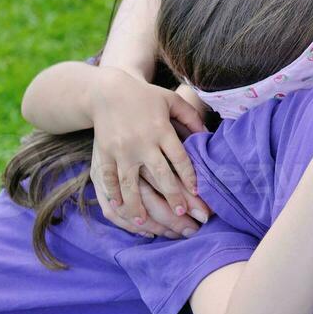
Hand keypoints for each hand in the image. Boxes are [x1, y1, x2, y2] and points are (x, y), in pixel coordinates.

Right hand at [89, 67, 210, 236]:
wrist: (107, 90)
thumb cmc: (145, 96)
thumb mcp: (171, 100)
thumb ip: (191, 116)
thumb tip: (207, 133)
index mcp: (160, 129)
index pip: (179, 159)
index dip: (188, 177)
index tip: (196, 193)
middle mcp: (141, 142)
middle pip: (159, 175)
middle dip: (172, 196)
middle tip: (182, 214)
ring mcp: (121, 150)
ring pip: (132, 184)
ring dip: (139, 205)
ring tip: (146, 223)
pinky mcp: (104, 154)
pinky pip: (110, 179)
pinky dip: (115, 195)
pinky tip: (120, 209)